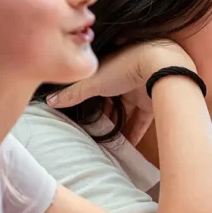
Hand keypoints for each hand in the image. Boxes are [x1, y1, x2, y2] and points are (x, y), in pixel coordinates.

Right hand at [47, 41, 195, 144]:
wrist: (162, 67)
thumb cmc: (126, 67)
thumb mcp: (95, 82)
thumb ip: (73, 93)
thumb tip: (49, 101)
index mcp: (110, 66)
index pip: (95, 82)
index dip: (86, 96)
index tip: (76, 112)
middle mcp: (125, 76)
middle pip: (112, 98)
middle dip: (103, 114)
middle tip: (90, 131)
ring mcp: (141, 88)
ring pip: (127, 110)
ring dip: (119, 126)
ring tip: (106, 143)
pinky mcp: (154, 101)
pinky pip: (143, 120)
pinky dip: (136, 132)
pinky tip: (128, 147)